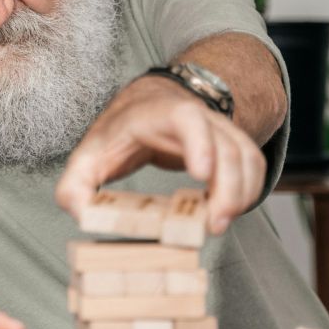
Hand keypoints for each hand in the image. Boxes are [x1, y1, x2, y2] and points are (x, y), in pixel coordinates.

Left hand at [55, 75, 266, 234]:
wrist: (148, 105)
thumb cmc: (118, 134)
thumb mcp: (87, 156)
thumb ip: (74, 187)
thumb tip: (81, 216)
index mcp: (159, 115)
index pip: (187, 118)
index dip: (199, 143)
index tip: (201, 174)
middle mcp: (197, 117)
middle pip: (226, 145)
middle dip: (227, 186)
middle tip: (214, 224)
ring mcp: (219, 129)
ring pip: (246, 155)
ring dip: (242, 193)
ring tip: (218, 224)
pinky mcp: (232, 144)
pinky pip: (254, 164)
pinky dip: (250, 190)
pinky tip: (228, 212)